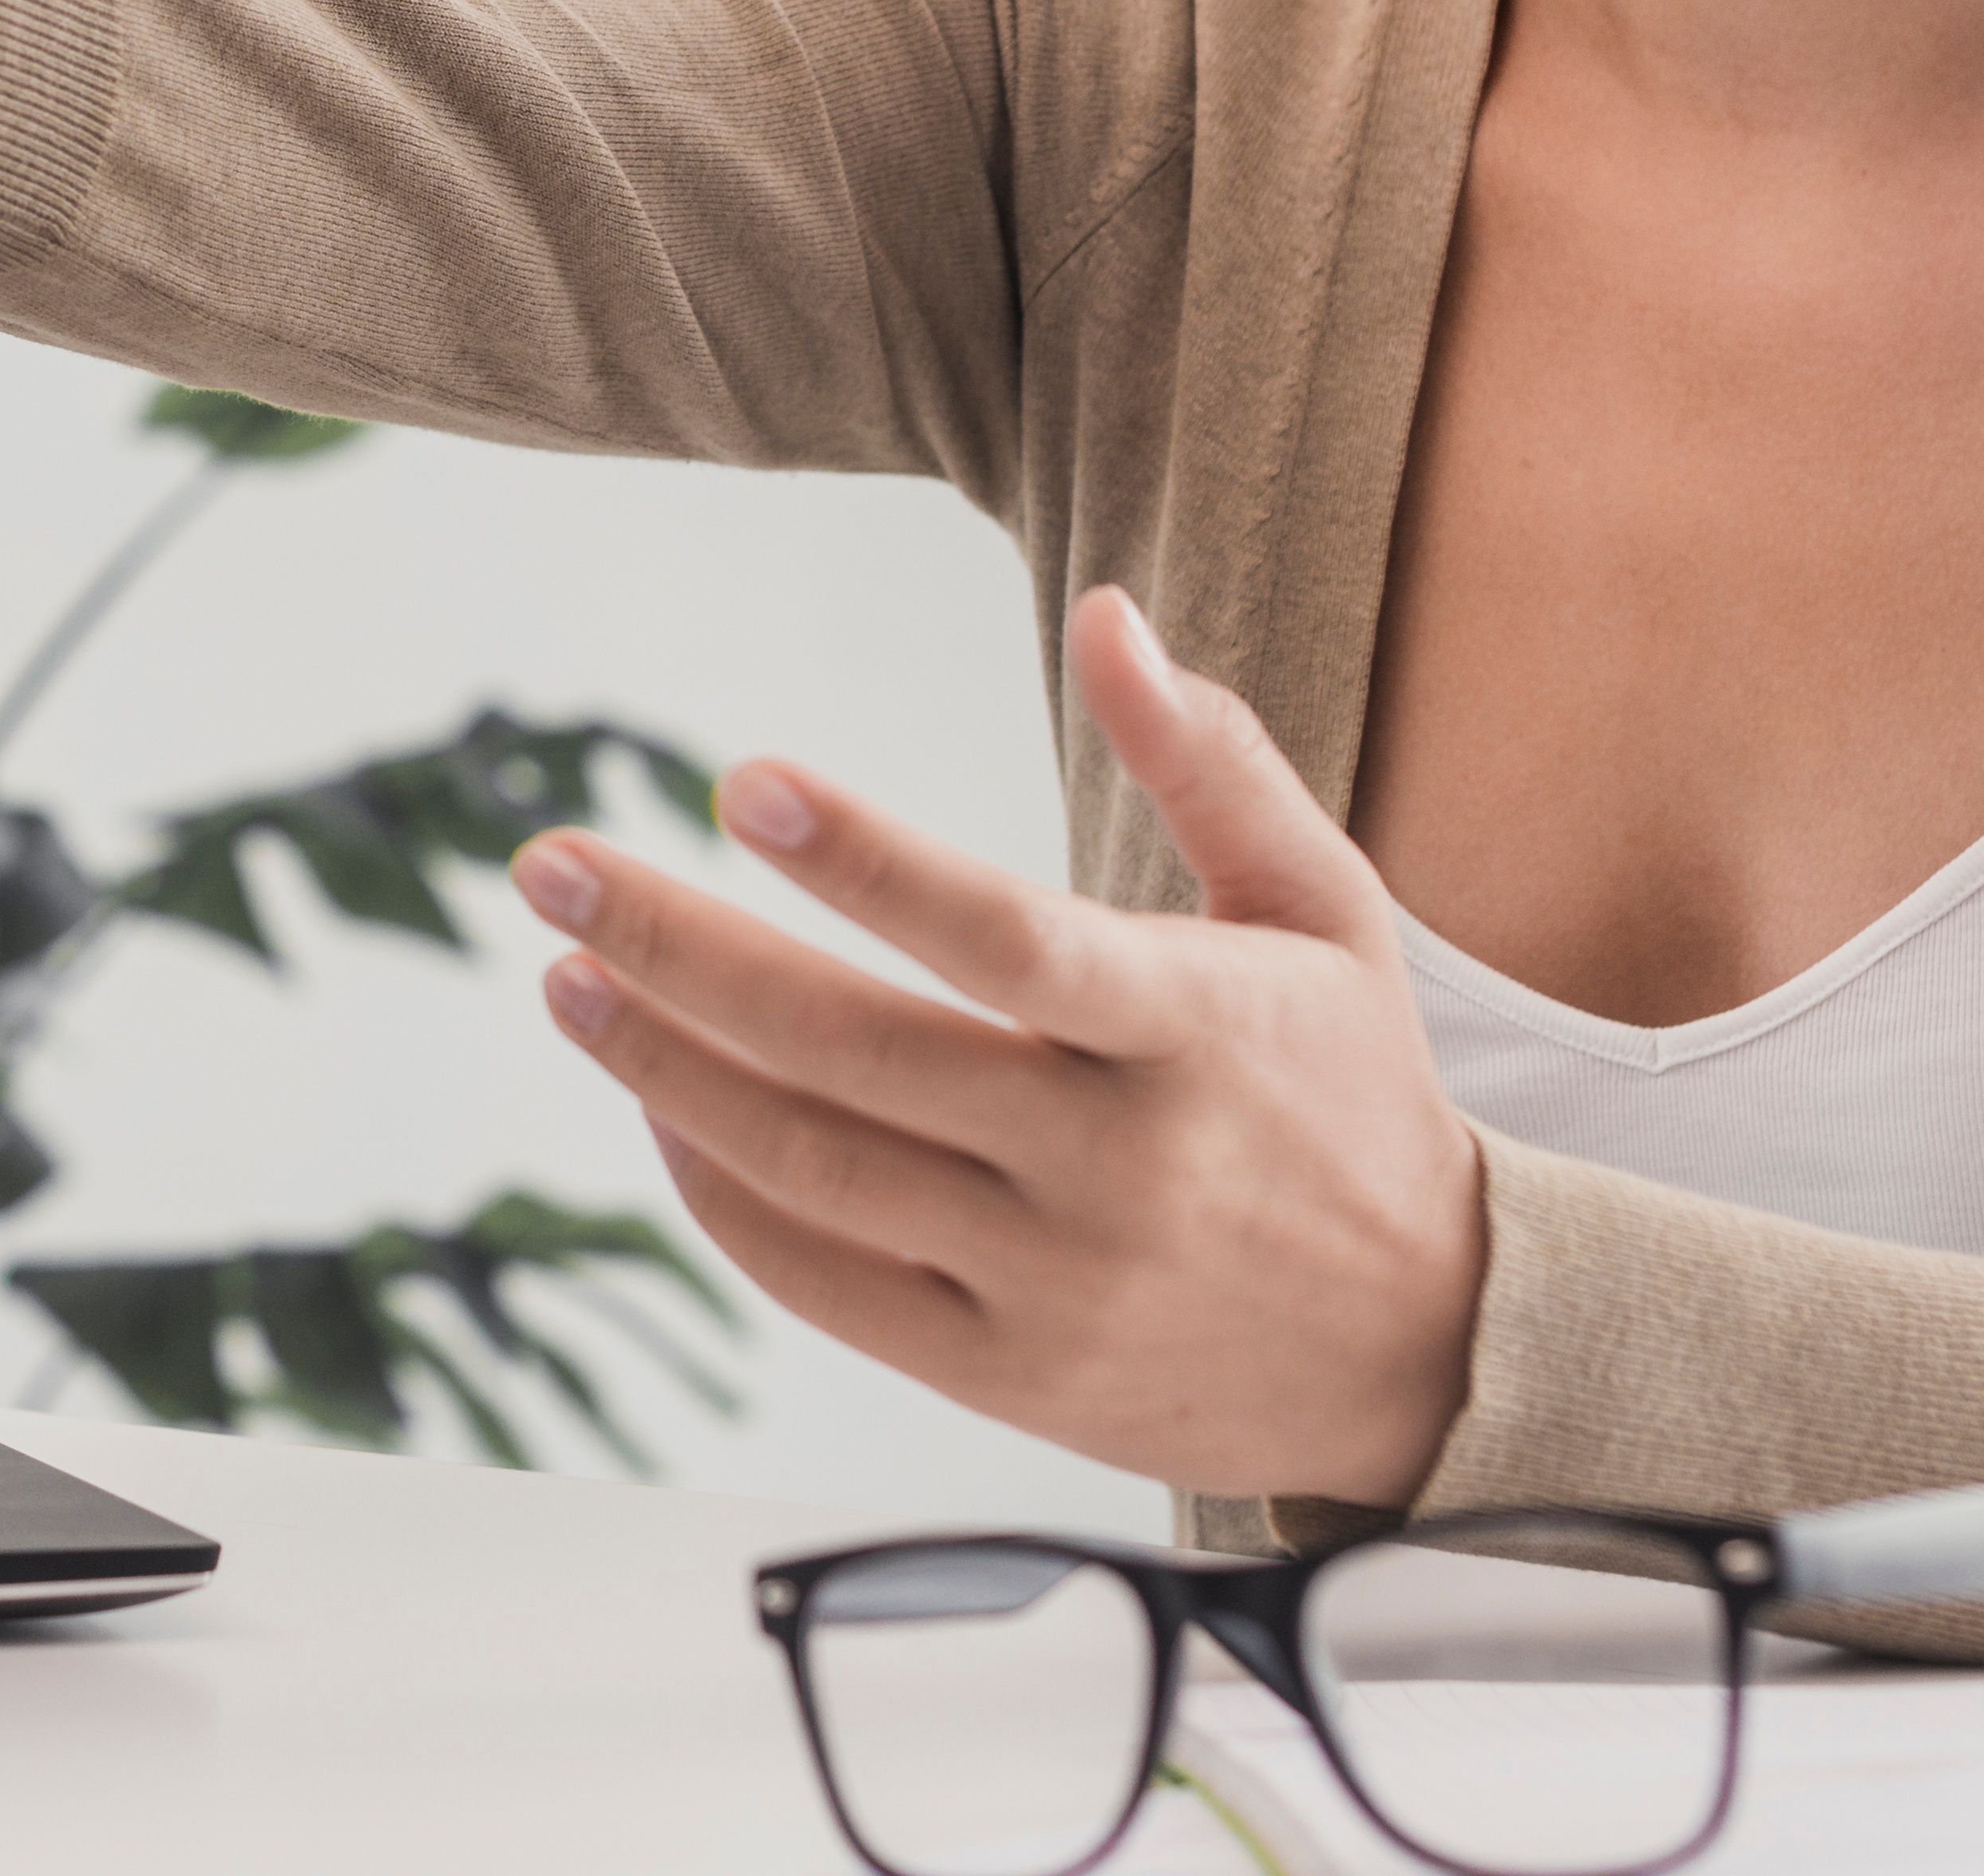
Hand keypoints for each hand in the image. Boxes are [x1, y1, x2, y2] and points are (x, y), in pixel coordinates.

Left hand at [507, 585, 1489, 1505]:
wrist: (1432, 1353)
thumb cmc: (1355, 1095)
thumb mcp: (1324, 909)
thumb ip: (1209, 759)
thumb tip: (1106, 611)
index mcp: (1192, 1028)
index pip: (1003, 935)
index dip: (868, 861)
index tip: (741, 781)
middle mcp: (1113, 1161)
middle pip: (854, 1051)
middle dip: (679, 950)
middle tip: (551, 867)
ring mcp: (1054, 1279)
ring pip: (813, 1170)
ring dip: (664, 1069)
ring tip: (568, 976)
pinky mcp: (1010, 1372)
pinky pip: (828, 1282)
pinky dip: (724, 1196)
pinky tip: (660, 1109)